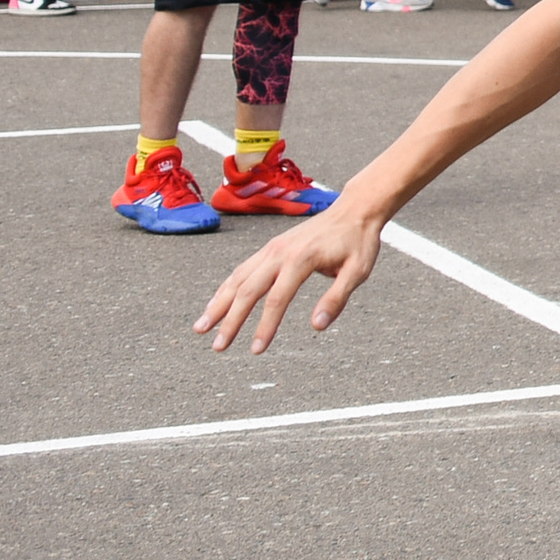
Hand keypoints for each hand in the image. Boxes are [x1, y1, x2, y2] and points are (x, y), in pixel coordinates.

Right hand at [196, 202, 386, 354]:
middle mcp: (279, 252)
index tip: (256, 350)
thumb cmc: (357, 242)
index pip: (277, 299)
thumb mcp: (357, 271)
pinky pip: (241, 269)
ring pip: (237, 278)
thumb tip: (317, 326)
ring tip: (201, 328)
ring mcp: (271, 248)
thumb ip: (336, 298)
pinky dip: (226, 288)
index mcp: (301, 259)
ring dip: (218, 304)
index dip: (264, 326)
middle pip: (247, 290)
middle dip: (230, 321)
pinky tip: (216, 304)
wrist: (353, 209)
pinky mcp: (269, 248)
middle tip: (217, 347)